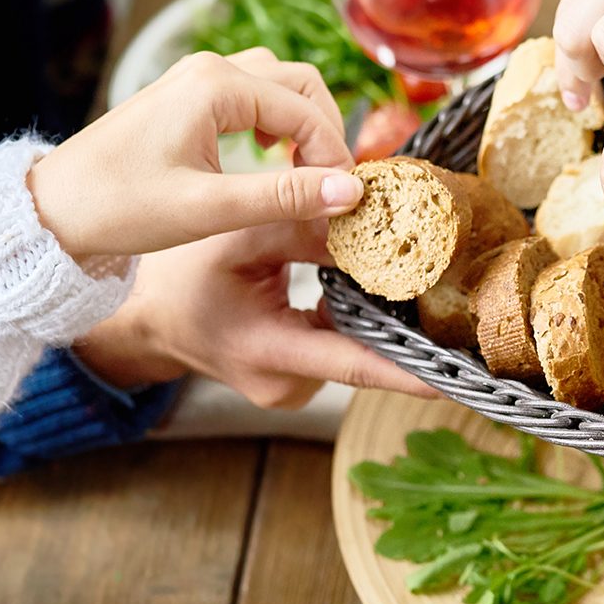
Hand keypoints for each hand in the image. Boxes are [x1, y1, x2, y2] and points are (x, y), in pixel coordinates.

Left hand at [28, 48, 363, 259]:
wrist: (54, 210)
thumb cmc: (120, 207)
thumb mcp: (210, 209)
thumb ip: (285, 197)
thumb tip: (349, 191)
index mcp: (216, 86)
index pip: (306, 112)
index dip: (335, 157)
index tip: (346, 202)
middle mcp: (209, 70)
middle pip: (301, 84)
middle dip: (326, 133)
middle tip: (331, 186)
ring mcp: (197, 80)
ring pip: (279, 85)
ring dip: (304, 123)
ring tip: (306, 174)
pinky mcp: (188, 98)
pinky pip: (253, 94)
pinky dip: (277, 121)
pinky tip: (271, 156)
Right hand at [74, 221, 434, 407]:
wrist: (146, 322)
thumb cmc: (179, 278)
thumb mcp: (235, 237)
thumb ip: (301, 226)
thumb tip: (366, 214)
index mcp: (266, 351)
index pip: (353, 365)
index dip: (409, 373)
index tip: (457, 376)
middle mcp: (282, 384)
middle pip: (362, 359)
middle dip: (407, 338)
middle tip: (456, 316)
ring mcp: (287, 390)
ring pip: (350, 353)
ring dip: (375, 322)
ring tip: (408, 288)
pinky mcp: (291, 383)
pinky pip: (335, 353)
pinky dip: (351, 325)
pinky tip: (362, 295)